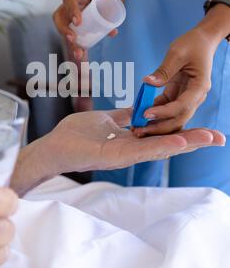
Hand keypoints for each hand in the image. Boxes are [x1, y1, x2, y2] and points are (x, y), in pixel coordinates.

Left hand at [12, 109, 224, 194]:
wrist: (54, 145)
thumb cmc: (77, 134)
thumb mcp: (107, 120)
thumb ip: (124, 117)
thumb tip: (138, 110)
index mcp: (132, 141)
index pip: (163, 136)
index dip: (185, 133)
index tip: (206, 130)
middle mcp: (132, 150)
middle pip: (166, 145)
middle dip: (193, 141)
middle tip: (219, 138)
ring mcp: (124, 156)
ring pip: (158, 150)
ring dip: (183, 144)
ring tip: (207, 138)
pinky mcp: (113, 157)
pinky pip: (139, 151)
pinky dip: (159, 146)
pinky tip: (178, 142)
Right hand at [53, 0, 123, 59]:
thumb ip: (112, 13)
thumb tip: (112, 32)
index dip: (72, 11)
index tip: (78, 23)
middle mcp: (70, 4)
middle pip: (59, 16)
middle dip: (64, 29)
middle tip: (72, 39)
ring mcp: (69, 14)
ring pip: (63, 28)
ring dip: (70, 42)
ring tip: (78, 54)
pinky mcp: (73, 25)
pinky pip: (70, 35)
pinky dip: (75, 46)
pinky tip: (81, 56)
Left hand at [135, 27, 217, 135]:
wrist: (202, 41)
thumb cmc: (192, 44)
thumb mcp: (177, 53)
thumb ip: (164, 70)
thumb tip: (148, 82)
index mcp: (199, 87)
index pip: (182, 106)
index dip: (163, 112)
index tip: (145, 113)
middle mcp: (195, 97)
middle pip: (178, 119)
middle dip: (158, 127)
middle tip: (138, 130)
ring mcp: (187, 98)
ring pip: (172, 118)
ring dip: (155, 124)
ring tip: (136, 127)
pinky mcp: (177, 96)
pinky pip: (165, 109)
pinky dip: (153, 113)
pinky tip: (138, 115)